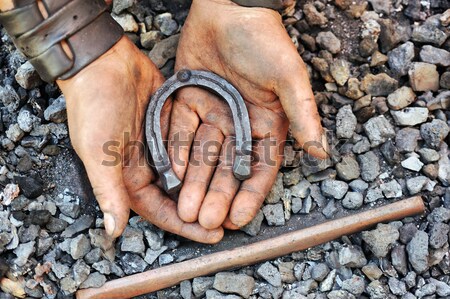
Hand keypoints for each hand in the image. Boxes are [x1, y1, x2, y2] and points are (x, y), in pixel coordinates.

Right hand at [57, 37, 222, 242]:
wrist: (103, 61)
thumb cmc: (93, 106)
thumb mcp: (97, 151)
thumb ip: (108, 190)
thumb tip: (113, 231)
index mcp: (128, 179)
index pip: (160, 210)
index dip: (185, 226)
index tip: (212, 236)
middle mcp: (149, 166)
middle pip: (181, 195)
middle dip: (205, 208)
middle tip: (232, 219)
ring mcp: (164, 145)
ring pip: (193, 172)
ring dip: (212, 184)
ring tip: (238, 196)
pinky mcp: (176, 124)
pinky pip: (197, 145)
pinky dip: (212, 154)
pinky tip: (234, 162)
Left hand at [169, 0, 328, 229]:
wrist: (229, 7)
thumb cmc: (265, 40)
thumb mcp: (288, 77)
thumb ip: (304, 114)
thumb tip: (321, 152)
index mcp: (267, 124)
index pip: (259, 167)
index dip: (250, 194)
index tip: (239, 219)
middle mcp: (239, 124)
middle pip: (227, 167)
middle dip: (217, 195)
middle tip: (206, 220)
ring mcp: (213, 114)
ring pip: (202, 155)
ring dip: (193, 181)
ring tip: (185, 207)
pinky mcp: (188, 100)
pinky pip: (180, 131)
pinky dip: (175, 152)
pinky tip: (170, 173)